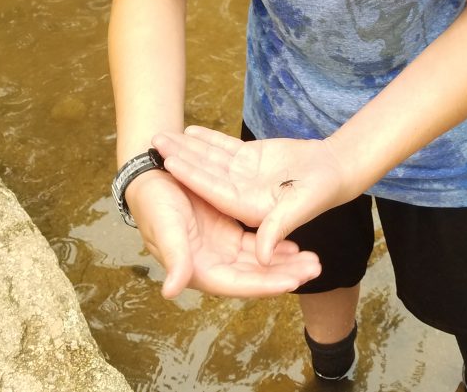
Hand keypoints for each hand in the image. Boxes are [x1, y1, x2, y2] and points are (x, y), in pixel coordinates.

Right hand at [123, 169, 320, 298]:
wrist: (151, 174)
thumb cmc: (153, 202)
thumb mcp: (165, 225)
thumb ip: (173, 256)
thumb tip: (172, 291)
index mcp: (199, 268)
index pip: (239, 282)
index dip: (265, 283)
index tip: (293, 282)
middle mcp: (213, 262)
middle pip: (255, 274)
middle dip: (285, 273)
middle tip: (315, 267)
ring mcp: (221, 245)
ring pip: (259, 258)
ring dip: (284, 259)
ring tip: (312, 259)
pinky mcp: (226, 227)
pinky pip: (255, 239)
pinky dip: (272, 241)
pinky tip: (292, 239)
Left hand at [152, 127, 351, 265]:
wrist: (336, 170)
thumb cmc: (322, 190)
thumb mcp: (301, 207)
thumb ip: (280, 228)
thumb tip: (262, 257)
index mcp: (248, 208)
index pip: (214, 191)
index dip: (193, 176)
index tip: (171, 162)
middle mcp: (240, 193)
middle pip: (205, 173)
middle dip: (181, 157)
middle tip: (155, 140)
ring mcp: (243, 176)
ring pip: (210, 159)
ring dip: (188, 146)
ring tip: (163, 133)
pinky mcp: (250, 160)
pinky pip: (224, 148)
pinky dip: (208, 139)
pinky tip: (189, 130)